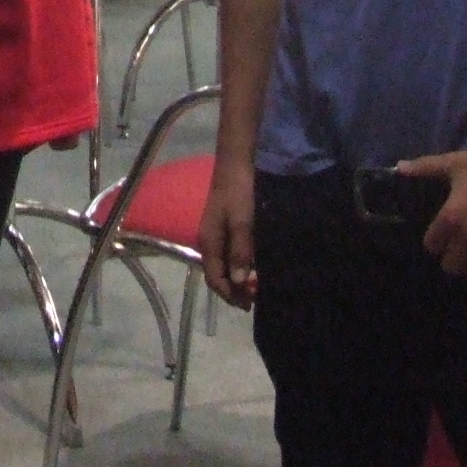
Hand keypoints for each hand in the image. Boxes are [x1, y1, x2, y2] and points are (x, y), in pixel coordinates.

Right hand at [197, 159, 257, 309]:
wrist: (237, 161)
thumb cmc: (239, 191)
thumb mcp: (242, 222)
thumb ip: (240, 251)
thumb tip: (239, 282)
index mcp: (209, 242)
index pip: (214, 278)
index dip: (229, 295)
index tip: (249, 305)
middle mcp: (210, 240)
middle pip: (218, 273)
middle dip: (235, 289)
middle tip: (256, 298)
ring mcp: (217, 232)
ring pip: (225, 263)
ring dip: (239, 277)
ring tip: (257, 285)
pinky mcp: (226, 225)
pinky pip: (231, 252)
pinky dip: (241, 263)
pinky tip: (254, 264)